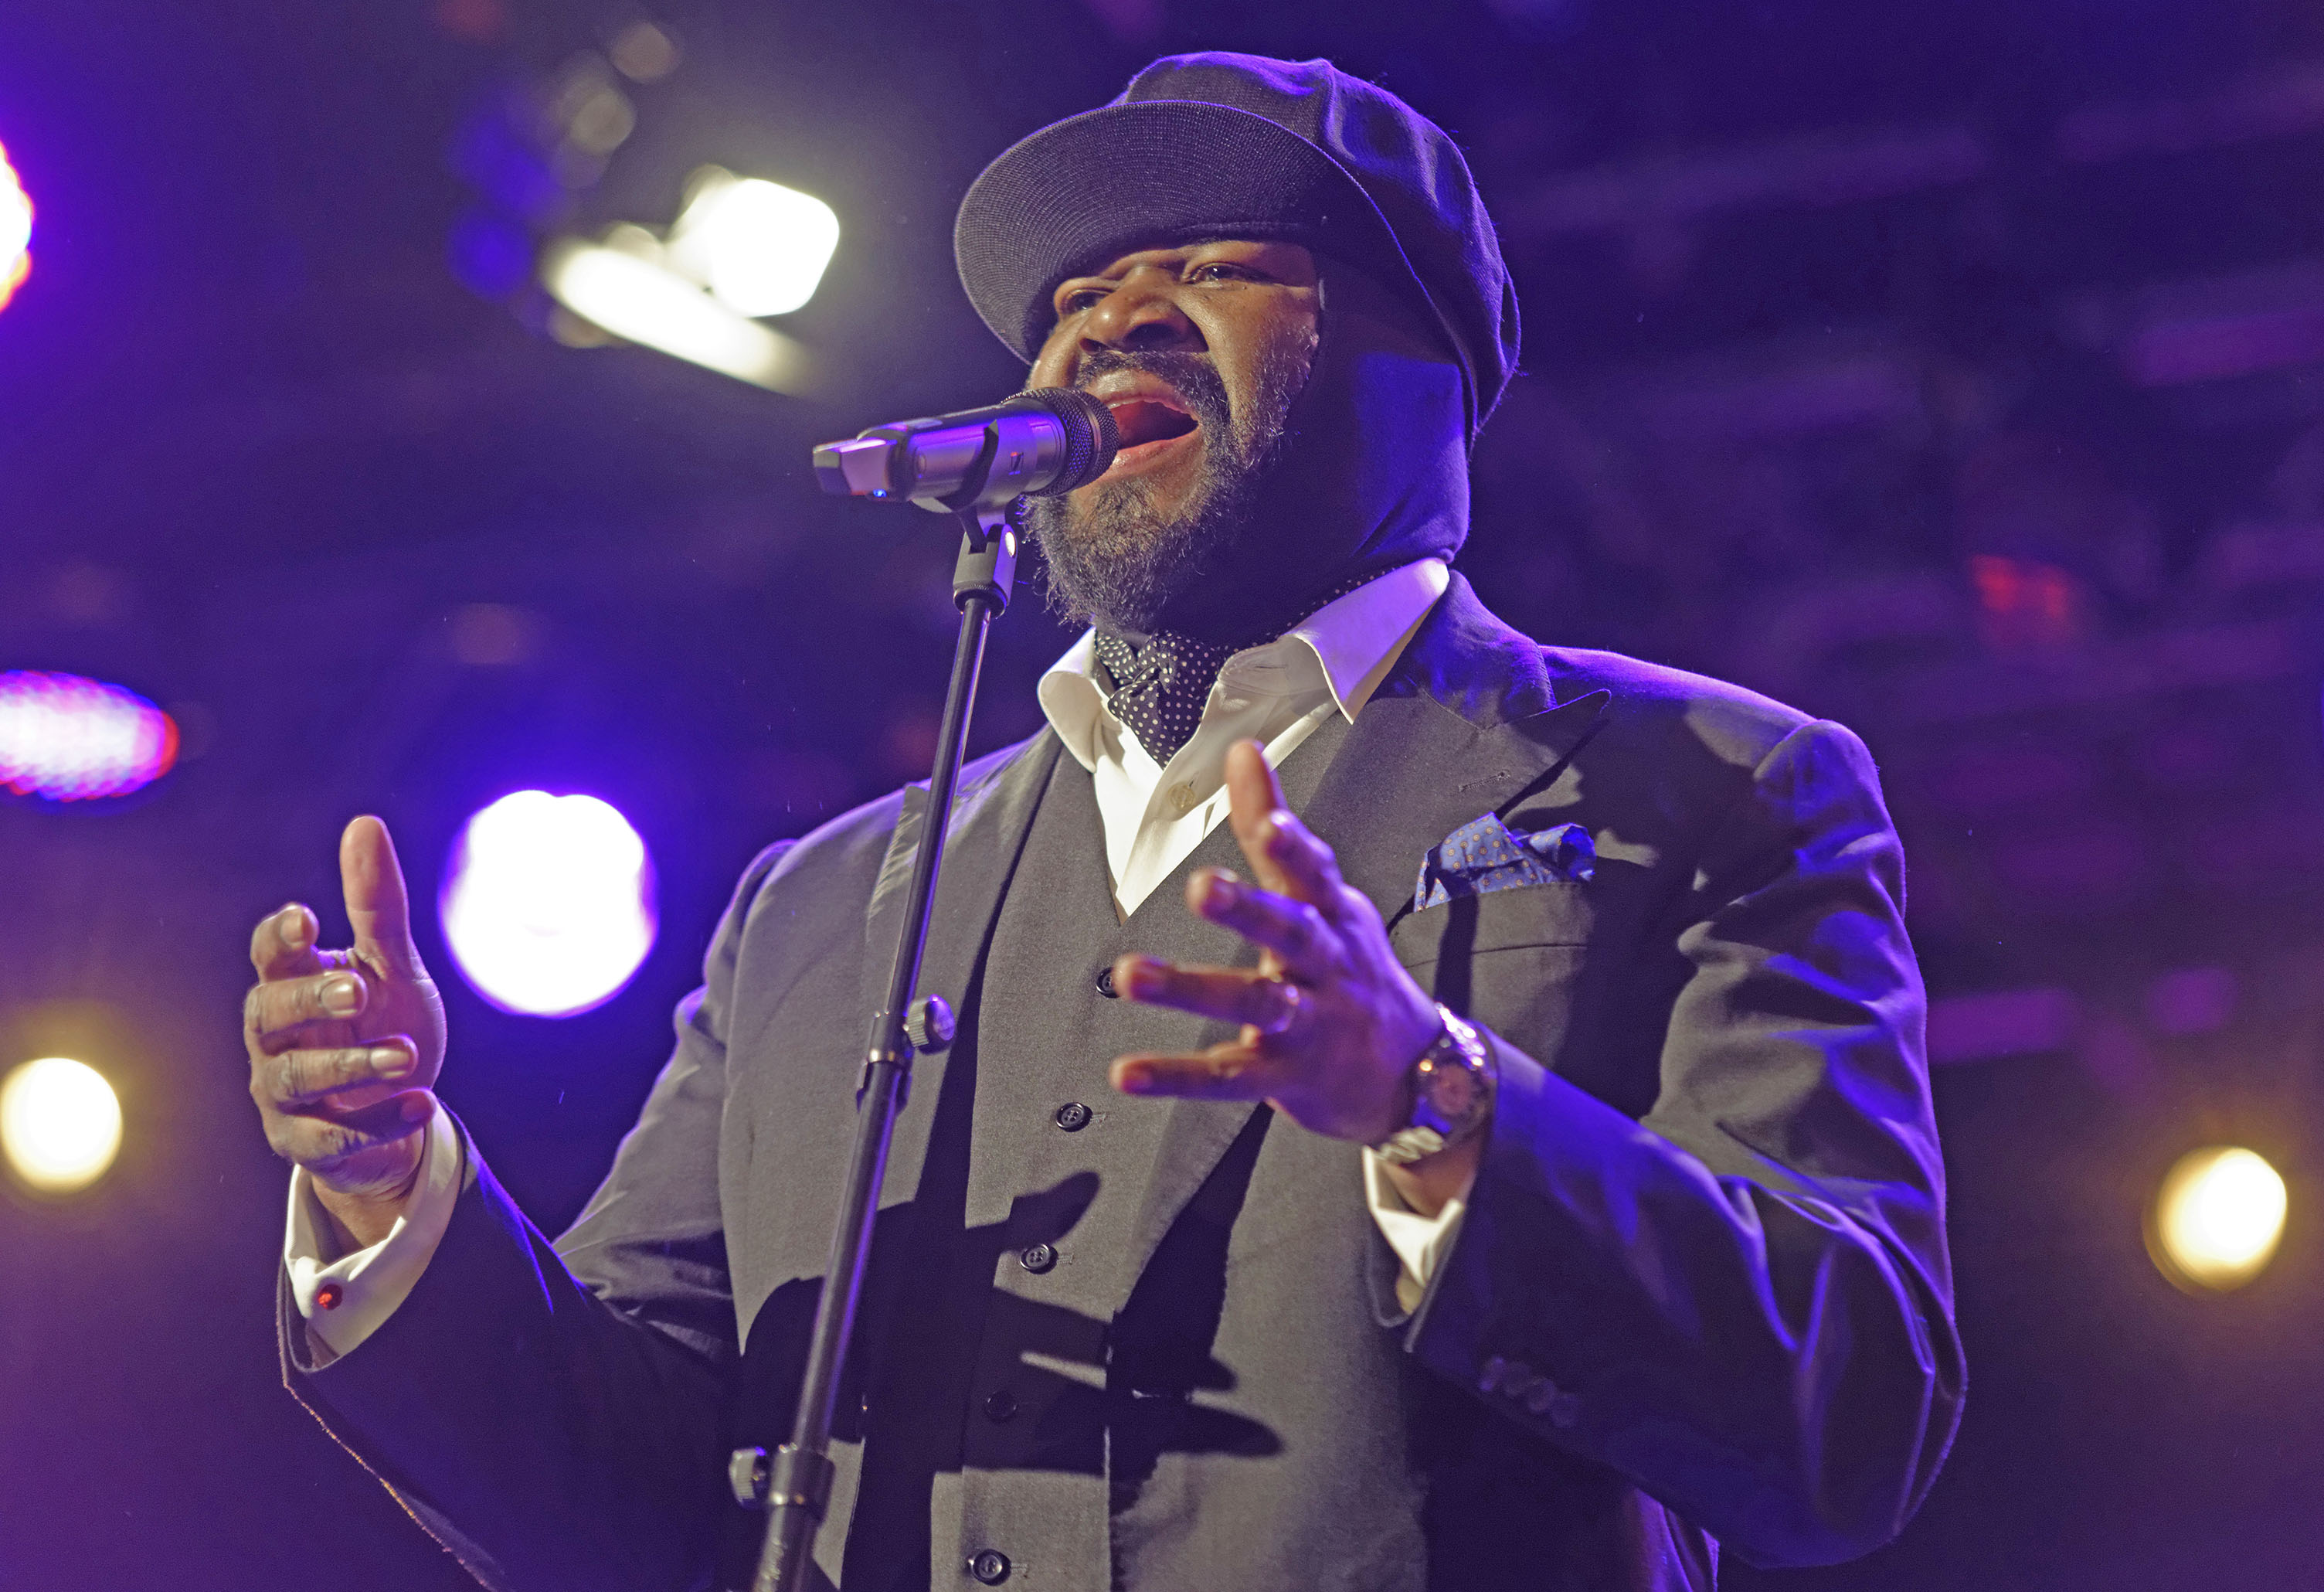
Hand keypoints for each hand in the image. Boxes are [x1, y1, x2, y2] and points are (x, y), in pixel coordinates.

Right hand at [246, 816, 446, 1248]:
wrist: (400, 1112)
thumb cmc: (382, 1025)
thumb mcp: (391, 965)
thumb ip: (376, 905)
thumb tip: (365, 823)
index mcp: (292, 986)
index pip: (268, 957)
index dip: (280, 938)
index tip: (307, 917)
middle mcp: (275, 1038)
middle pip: (267, 1014)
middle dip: (310, 1001)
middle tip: (359, 989)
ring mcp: (283, 1094)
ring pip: (296, 1077)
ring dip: (353, 1065)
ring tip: (408, 1053)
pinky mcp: (305, 1143)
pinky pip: (332, 1137)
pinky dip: (380, 1121)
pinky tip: (423, 1102)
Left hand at [1107, 740, 1445, 1148]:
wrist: (1416, 1073)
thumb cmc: (1355, 970)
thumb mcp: (1326, 896)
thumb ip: (1275, 829)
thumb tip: (1243, 750)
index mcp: (1333, 915)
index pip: (1316, 873)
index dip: (1294, 848)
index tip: (1272, 823)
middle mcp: (1325, 966)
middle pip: (1292, 932)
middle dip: (1249, 909)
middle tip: (1203, 887)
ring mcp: (1307, 1023)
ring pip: (1254, 1002)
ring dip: (1191, 988)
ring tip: (1131, 973)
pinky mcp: (1283, 1076)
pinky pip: (1226, 1076)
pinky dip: (1175, 1075)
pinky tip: (1127, 1071)